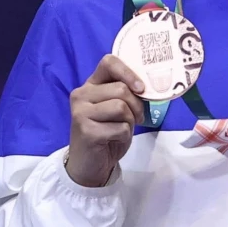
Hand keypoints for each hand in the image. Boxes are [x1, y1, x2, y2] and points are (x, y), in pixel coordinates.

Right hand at [66, 55, 145, 187]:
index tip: (141, 88)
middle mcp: (81, 95)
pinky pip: (119, 127)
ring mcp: (81, 113)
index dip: (129, 72)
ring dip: (130, 121)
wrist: (89, 164)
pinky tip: (114, 139)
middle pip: (121, 89)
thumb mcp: (116, 109)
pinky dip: (124, 135)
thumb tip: (146, 87)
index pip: (109, 62)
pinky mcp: (86, 131)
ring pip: (121, 107)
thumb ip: (125, 94)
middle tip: (136, 118)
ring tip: (124, 128)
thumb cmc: (106, 133)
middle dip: (136, 105)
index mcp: (90, 85)